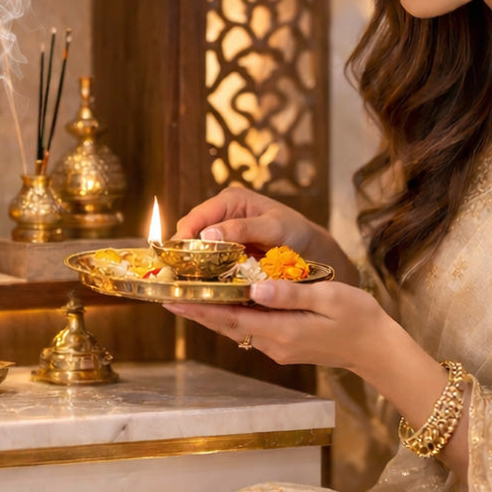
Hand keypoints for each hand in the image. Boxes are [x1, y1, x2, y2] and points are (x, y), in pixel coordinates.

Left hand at [165, 279, 388, 374]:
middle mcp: (274, 343)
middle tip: (166, 295)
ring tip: (185, 296)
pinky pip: (249, 329)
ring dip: (210, 313)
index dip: (201, 308)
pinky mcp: (284, 345)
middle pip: (226, 325)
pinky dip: (231, 316)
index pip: (232, 317)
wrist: (378, 349)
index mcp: (283, 330)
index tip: (174, 298)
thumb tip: (255, 286)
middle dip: (196, 311)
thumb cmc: (358, 317)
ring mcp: (278, 347)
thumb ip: (291, 294)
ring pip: (236, 328)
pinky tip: (221, 302)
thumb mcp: (329, 298)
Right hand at [176, 186, 349, 270]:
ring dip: (192, 269)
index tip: (177, 258)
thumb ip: (243, 228)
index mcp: (229, 201)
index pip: (196, 217)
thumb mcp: (274, 227)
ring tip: (185, 286)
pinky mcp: (226, 257)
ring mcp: (222, 238)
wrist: (314, 251)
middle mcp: (220, 217)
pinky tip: (202, 289)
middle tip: (179, 277)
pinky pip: (209, 266)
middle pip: (190, 236)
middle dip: (184, 255)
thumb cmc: (297, 232)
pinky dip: (205, 277)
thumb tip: (206, 235)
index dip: (183, 237)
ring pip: (196, 253)